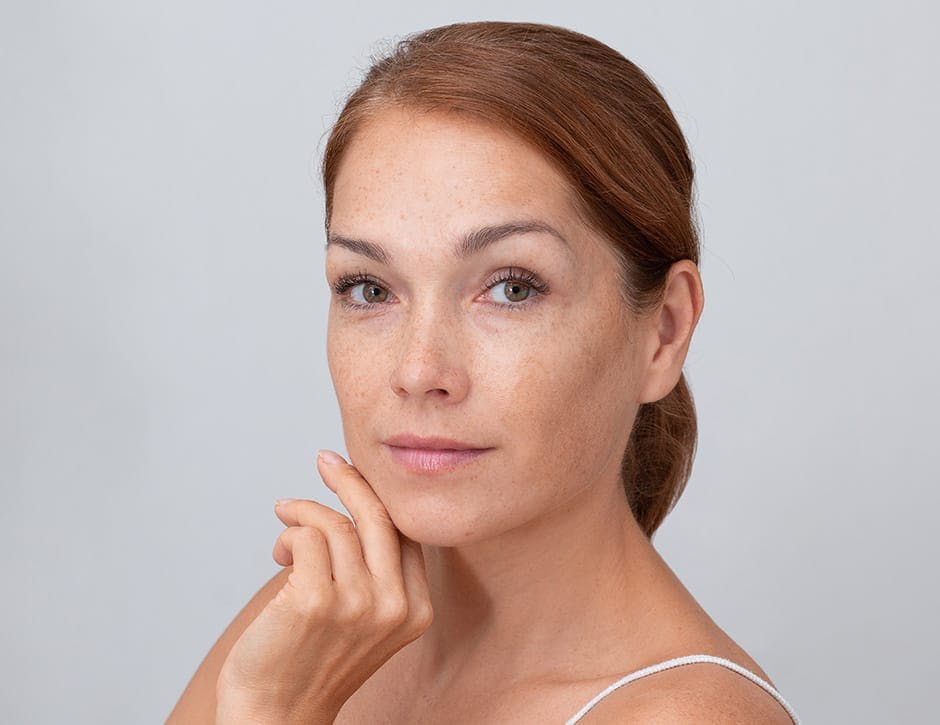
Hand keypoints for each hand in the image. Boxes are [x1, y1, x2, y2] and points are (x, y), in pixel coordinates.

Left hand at [215, 450, 433, 723]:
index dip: (380, 496)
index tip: (355, 471)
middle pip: (379, 516)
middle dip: (349, 479)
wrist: (276, 714)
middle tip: (324, 462)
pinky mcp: (315, 600)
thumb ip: (377, 570)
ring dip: (302, 514)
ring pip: (335, 523)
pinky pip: (304, 536)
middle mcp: (394, 606)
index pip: (406, 532)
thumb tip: (361, 498)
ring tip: (285, 525)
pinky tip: (279, 553)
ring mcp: (357, 604)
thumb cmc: (313, 659)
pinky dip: (287, 535)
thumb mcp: (367, 617)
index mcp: (416, 610)